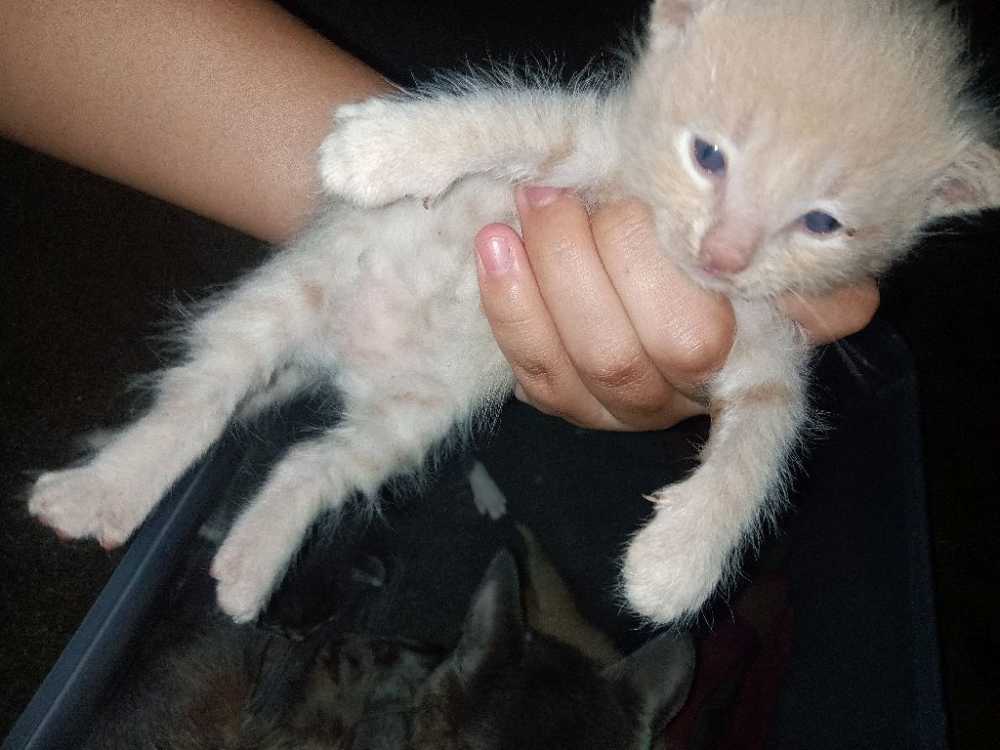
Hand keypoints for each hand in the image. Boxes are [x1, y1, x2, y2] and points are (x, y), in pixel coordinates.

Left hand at [474, 188, 878, 430]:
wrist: (677, 277)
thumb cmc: (725, 260)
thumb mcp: (777, 265)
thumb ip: (804, 276)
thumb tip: (828, 285)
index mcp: (741, 356)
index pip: (692, 332)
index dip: (650, 269)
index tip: (630, 196)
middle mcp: (677, 395)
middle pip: (619, 350)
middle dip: (579, 261)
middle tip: (557, 193)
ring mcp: (617, 409)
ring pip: (569, 362)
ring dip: (536, 279)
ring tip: (524, 209)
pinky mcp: (567, 403)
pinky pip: (530, 370)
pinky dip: (507, 307)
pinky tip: (495, 250)